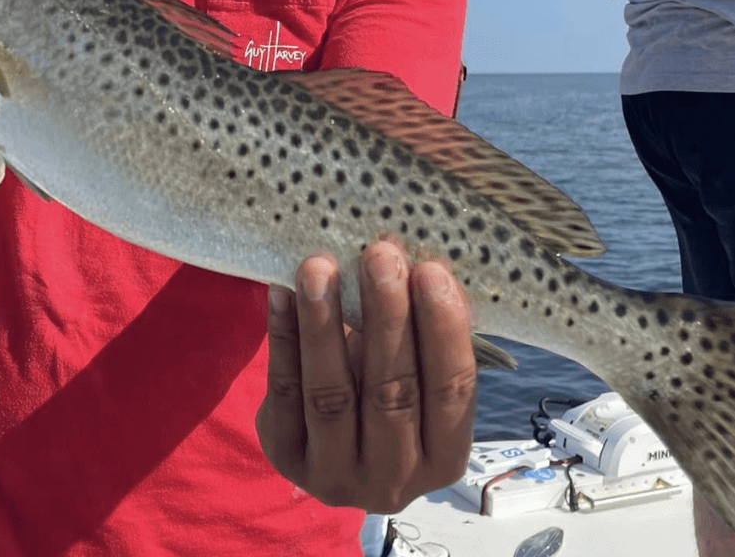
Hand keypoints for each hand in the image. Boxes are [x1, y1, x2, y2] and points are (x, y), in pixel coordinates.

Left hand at [256, 239, 476, 511]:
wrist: (331, 438)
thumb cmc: (389, 384)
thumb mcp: (417, 366)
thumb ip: (423, 325)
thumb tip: (423, 262)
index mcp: (444, 456)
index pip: (452, 389)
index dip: (443, 328)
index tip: (431, 269)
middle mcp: (394, 478)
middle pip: (392, 392)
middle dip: (386, 316)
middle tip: (379, 255)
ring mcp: (335, 475)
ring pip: (331, 395)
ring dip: (324, 324)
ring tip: (320, 267)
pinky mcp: (286, 458)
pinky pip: (284, 392)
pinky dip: (283, 338)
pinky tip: (283, 293)